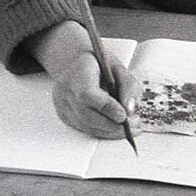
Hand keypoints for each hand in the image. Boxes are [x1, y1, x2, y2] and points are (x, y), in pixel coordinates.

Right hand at [29, 21, 143, 138]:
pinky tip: (114, 128)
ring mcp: (62, 104)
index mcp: (77, 72)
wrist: (76, 63)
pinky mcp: (64, 115)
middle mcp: (65, 90)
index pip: (87, 94)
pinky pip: (84, 128)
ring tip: (128, 129)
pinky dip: (101, 131)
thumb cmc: (98, 64)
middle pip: (87, 115)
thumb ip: (127, 86)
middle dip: (112, 126)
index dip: (106, 108)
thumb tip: (129, 110)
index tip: (124, 116)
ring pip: (86, 126)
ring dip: (109, 132)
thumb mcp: (118, 67)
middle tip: (133, 127)